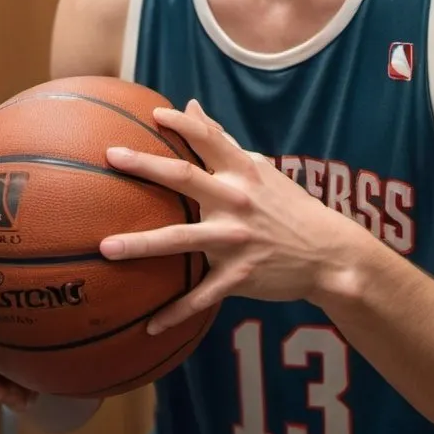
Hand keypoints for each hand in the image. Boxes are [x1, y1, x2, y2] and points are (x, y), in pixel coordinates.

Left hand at [100, 99, 351, 334]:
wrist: (327, 253)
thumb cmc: (288, 206)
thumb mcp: (258, 169)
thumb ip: (221, 141)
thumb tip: (191, 106)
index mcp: (243, 172)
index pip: (210, 139)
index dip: (182, 123)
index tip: (154, 114)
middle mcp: (237, 200)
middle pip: (185, 178)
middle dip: (147, 166)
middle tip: (112, 156)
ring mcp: (236, 240)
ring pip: (182, 239)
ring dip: (142, 244)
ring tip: (105, 248)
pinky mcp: (239, 275)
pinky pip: (201, 296)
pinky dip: (176, 313)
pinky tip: (149, 326)